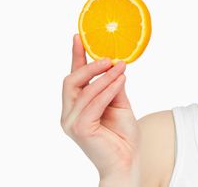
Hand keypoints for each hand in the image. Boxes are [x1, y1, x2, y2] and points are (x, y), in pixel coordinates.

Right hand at [61, 34, 140, 178]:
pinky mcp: (80, 129)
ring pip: (84, 90)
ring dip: (105, 77)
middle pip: (71, 80)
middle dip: (90, 65)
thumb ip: (113, 86)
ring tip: (121, 67)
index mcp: (77, 106)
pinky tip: (121, 81)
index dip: (76, 56)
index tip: (79, 36)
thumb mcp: (120, 103)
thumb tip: (115, 65)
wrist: (128, 161)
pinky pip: (94, 102)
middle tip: (109, 57)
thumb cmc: (123, 135)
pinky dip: (108, 89)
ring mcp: (72, 122)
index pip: (74, 77)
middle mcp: (69, 113)